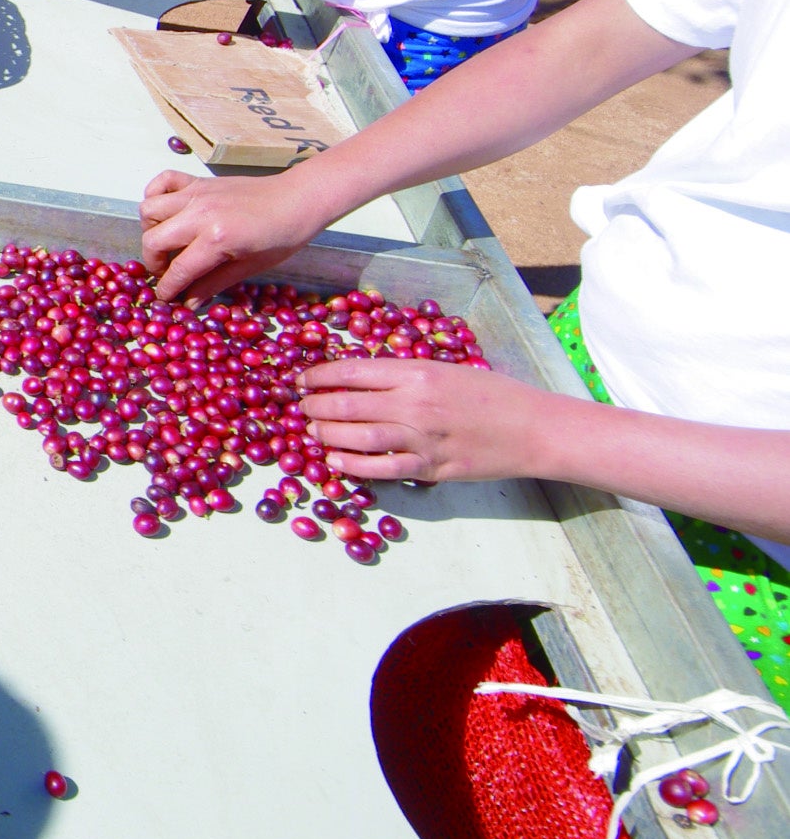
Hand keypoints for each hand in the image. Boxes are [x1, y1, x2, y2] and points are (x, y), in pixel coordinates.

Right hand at [139, 169, 330, 302]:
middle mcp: (200, 214)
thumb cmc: (282, 236)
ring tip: (167, 242)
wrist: (298, 199)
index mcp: (217, 239)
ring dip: (151, 231)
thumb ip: (214, 284)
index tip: (166, 298)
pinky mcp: (198, 181)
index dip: (168, 289)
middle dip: (154, 264)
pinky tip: (166, 212)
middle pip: (154, 241)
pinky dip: (155, 195)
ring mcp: (197, 194)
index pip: (178, 270)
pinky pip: (162, 181)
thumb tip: (189, 302)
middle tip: (168, 273)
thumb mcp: (250, 268)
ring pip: (149, 210)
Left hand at [298, 358, 555, 484]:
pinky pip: (381, 469)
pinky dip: (352, 465)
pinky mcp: (430, 468)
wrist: (536, 429)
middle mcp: (414, 404)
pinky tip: (336, 460)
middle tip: (302, 407)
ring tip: (313, 430)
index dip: (320, 375)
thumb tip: (363, 377)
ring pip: (356, 437)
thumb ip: (407, 374)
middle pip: (347, 404)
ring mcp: (421, 439)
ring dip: (326, 433)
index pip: (353, 371)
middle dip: (315, 405)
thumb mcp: (448, 370)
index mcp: (418, 373)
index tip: (303, 379)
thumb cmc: (495, 395)